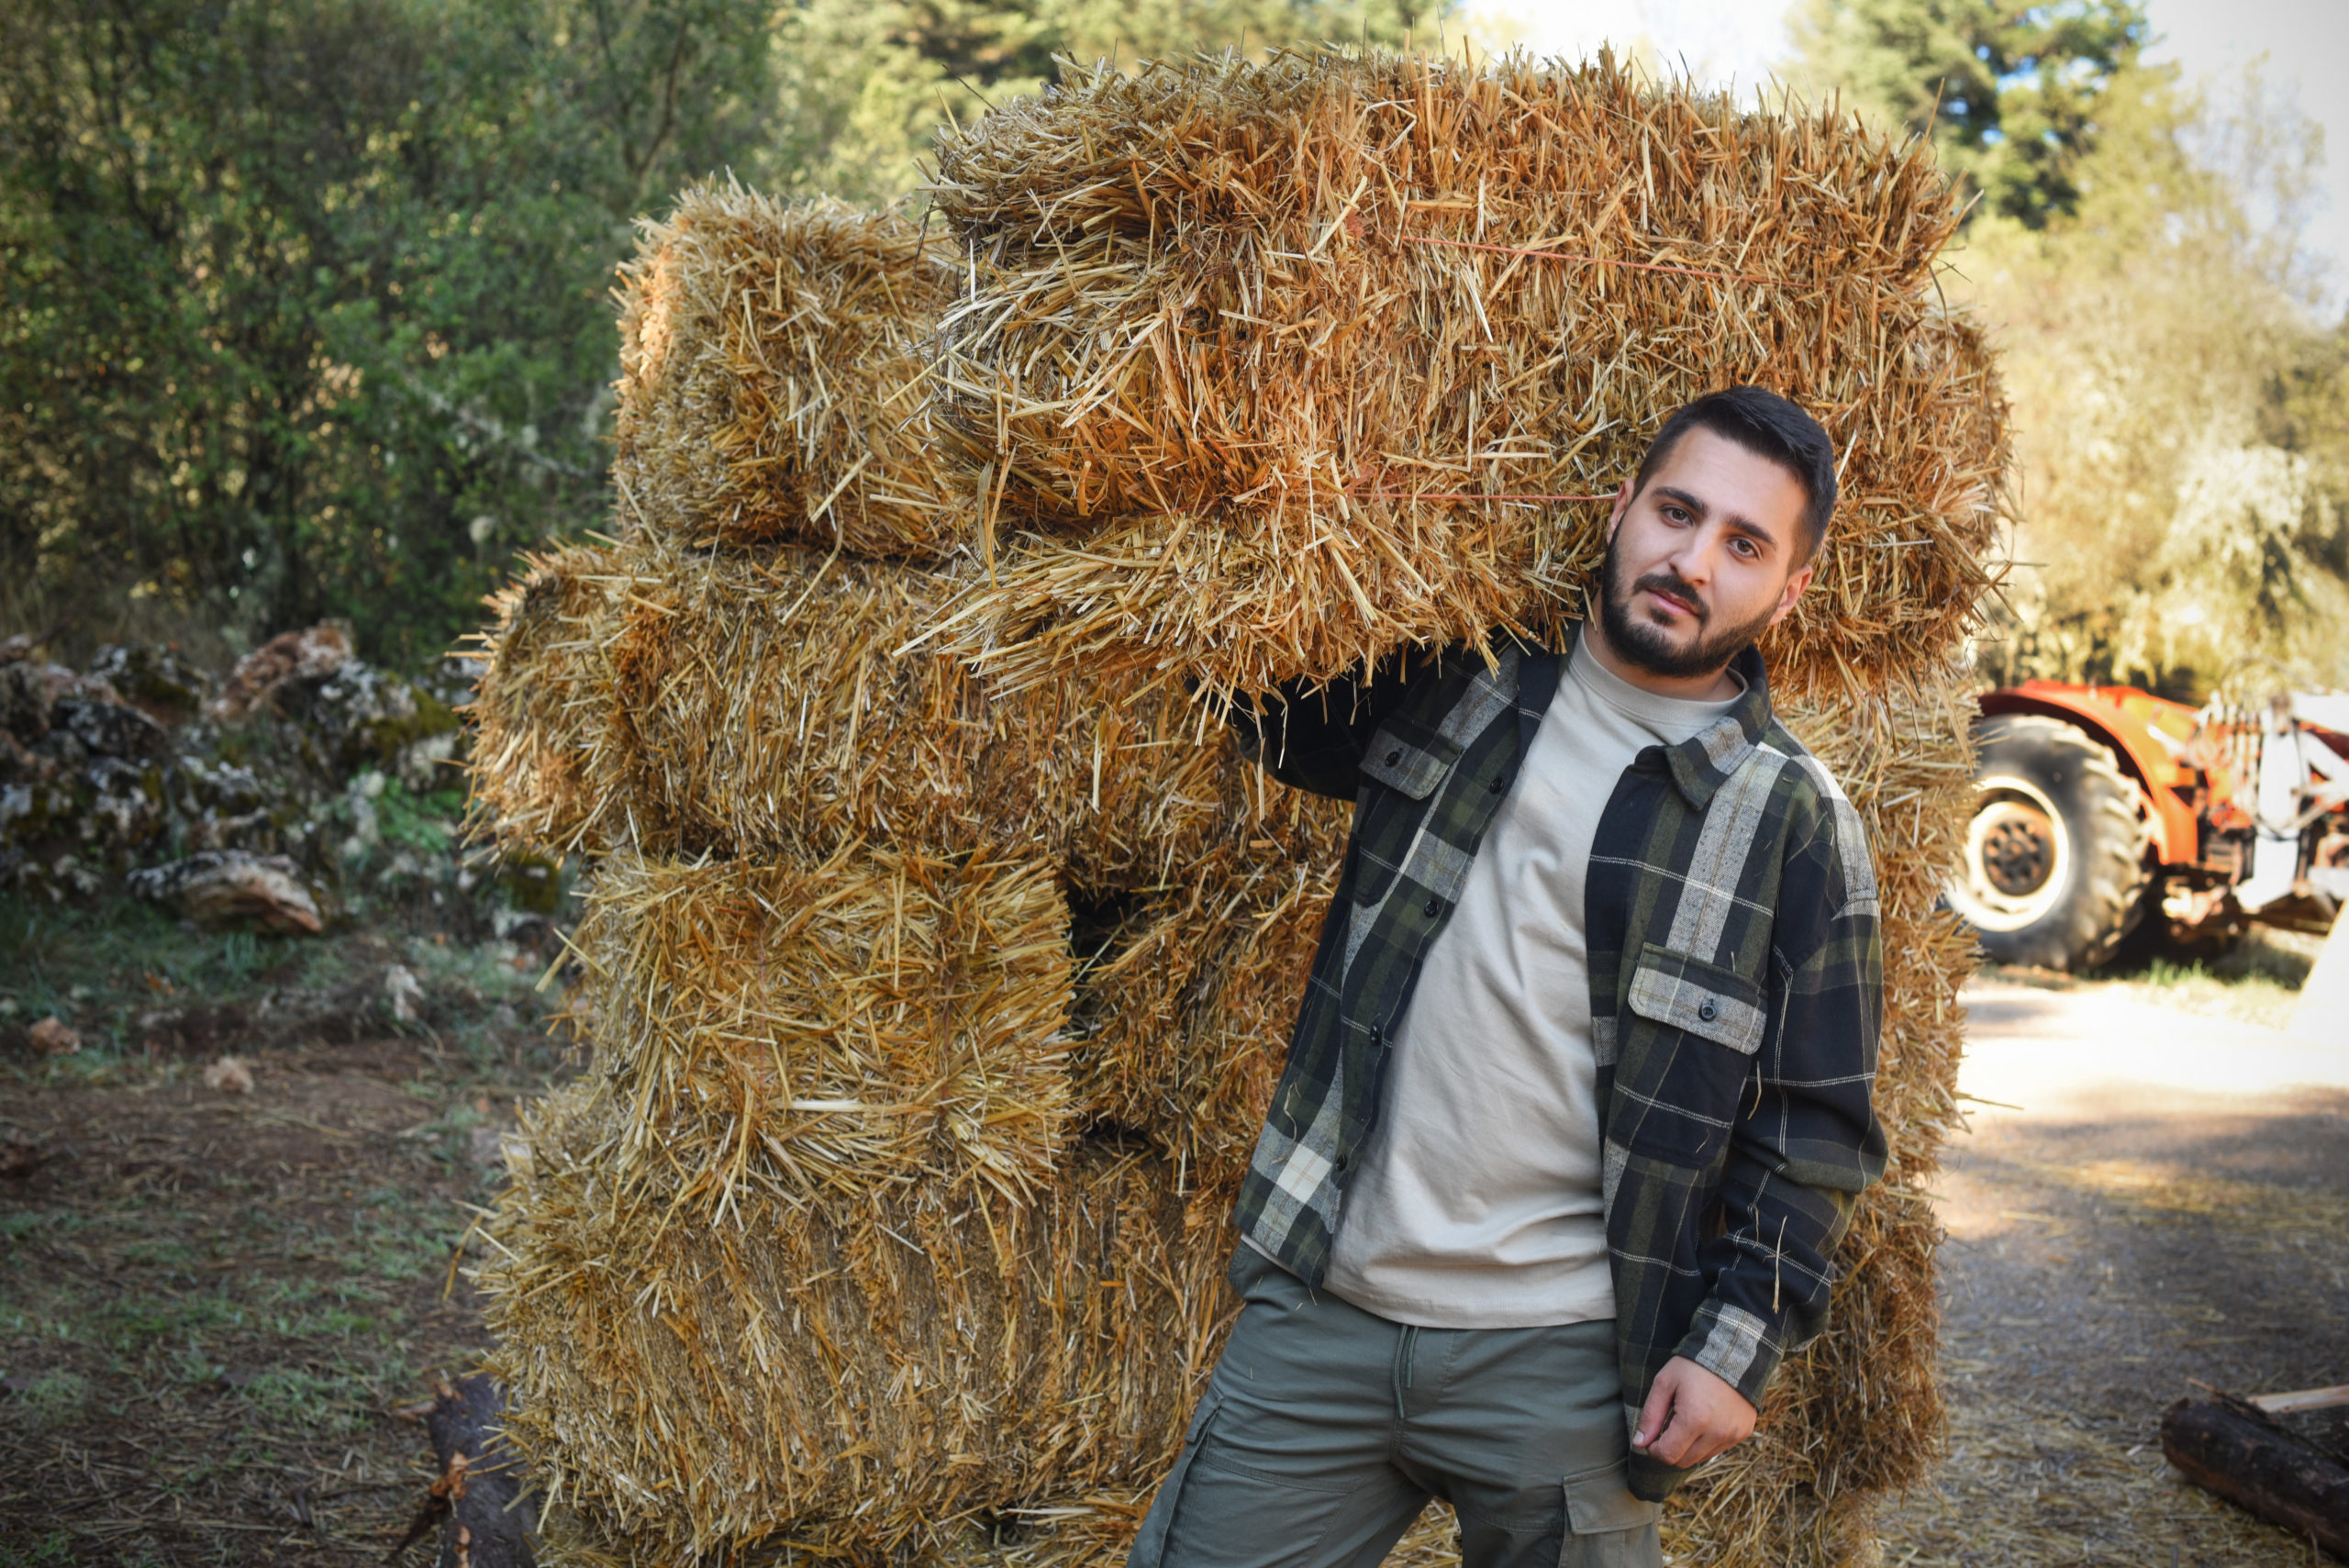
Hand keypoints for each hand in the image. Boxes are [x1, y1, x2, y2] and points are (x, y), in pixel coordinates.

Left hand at [1630, 1355, 1756, 1468]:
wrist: (1732, 1353)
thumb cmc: (1693, 1366)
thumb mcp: (1664, 1383)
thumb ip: (1650, 1415)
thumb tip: (1640, 1443)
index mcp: (1695, 1419)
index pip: (1668, 1455)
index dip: (1654, 1450)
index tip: (1651, 1438)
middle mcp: (1717, 1432)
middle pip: (1684, 1461)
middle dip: (1670, 1450)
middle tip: (1666, 1430)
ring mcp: (1733, 1435)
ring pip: (1701, 1458)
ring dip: (1688, 1447)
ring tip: (1686, 1421)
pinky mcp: (1743, 1433)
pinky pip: (1718, 1449)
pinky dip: (1706, 1442)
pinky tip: (1705, 1420)